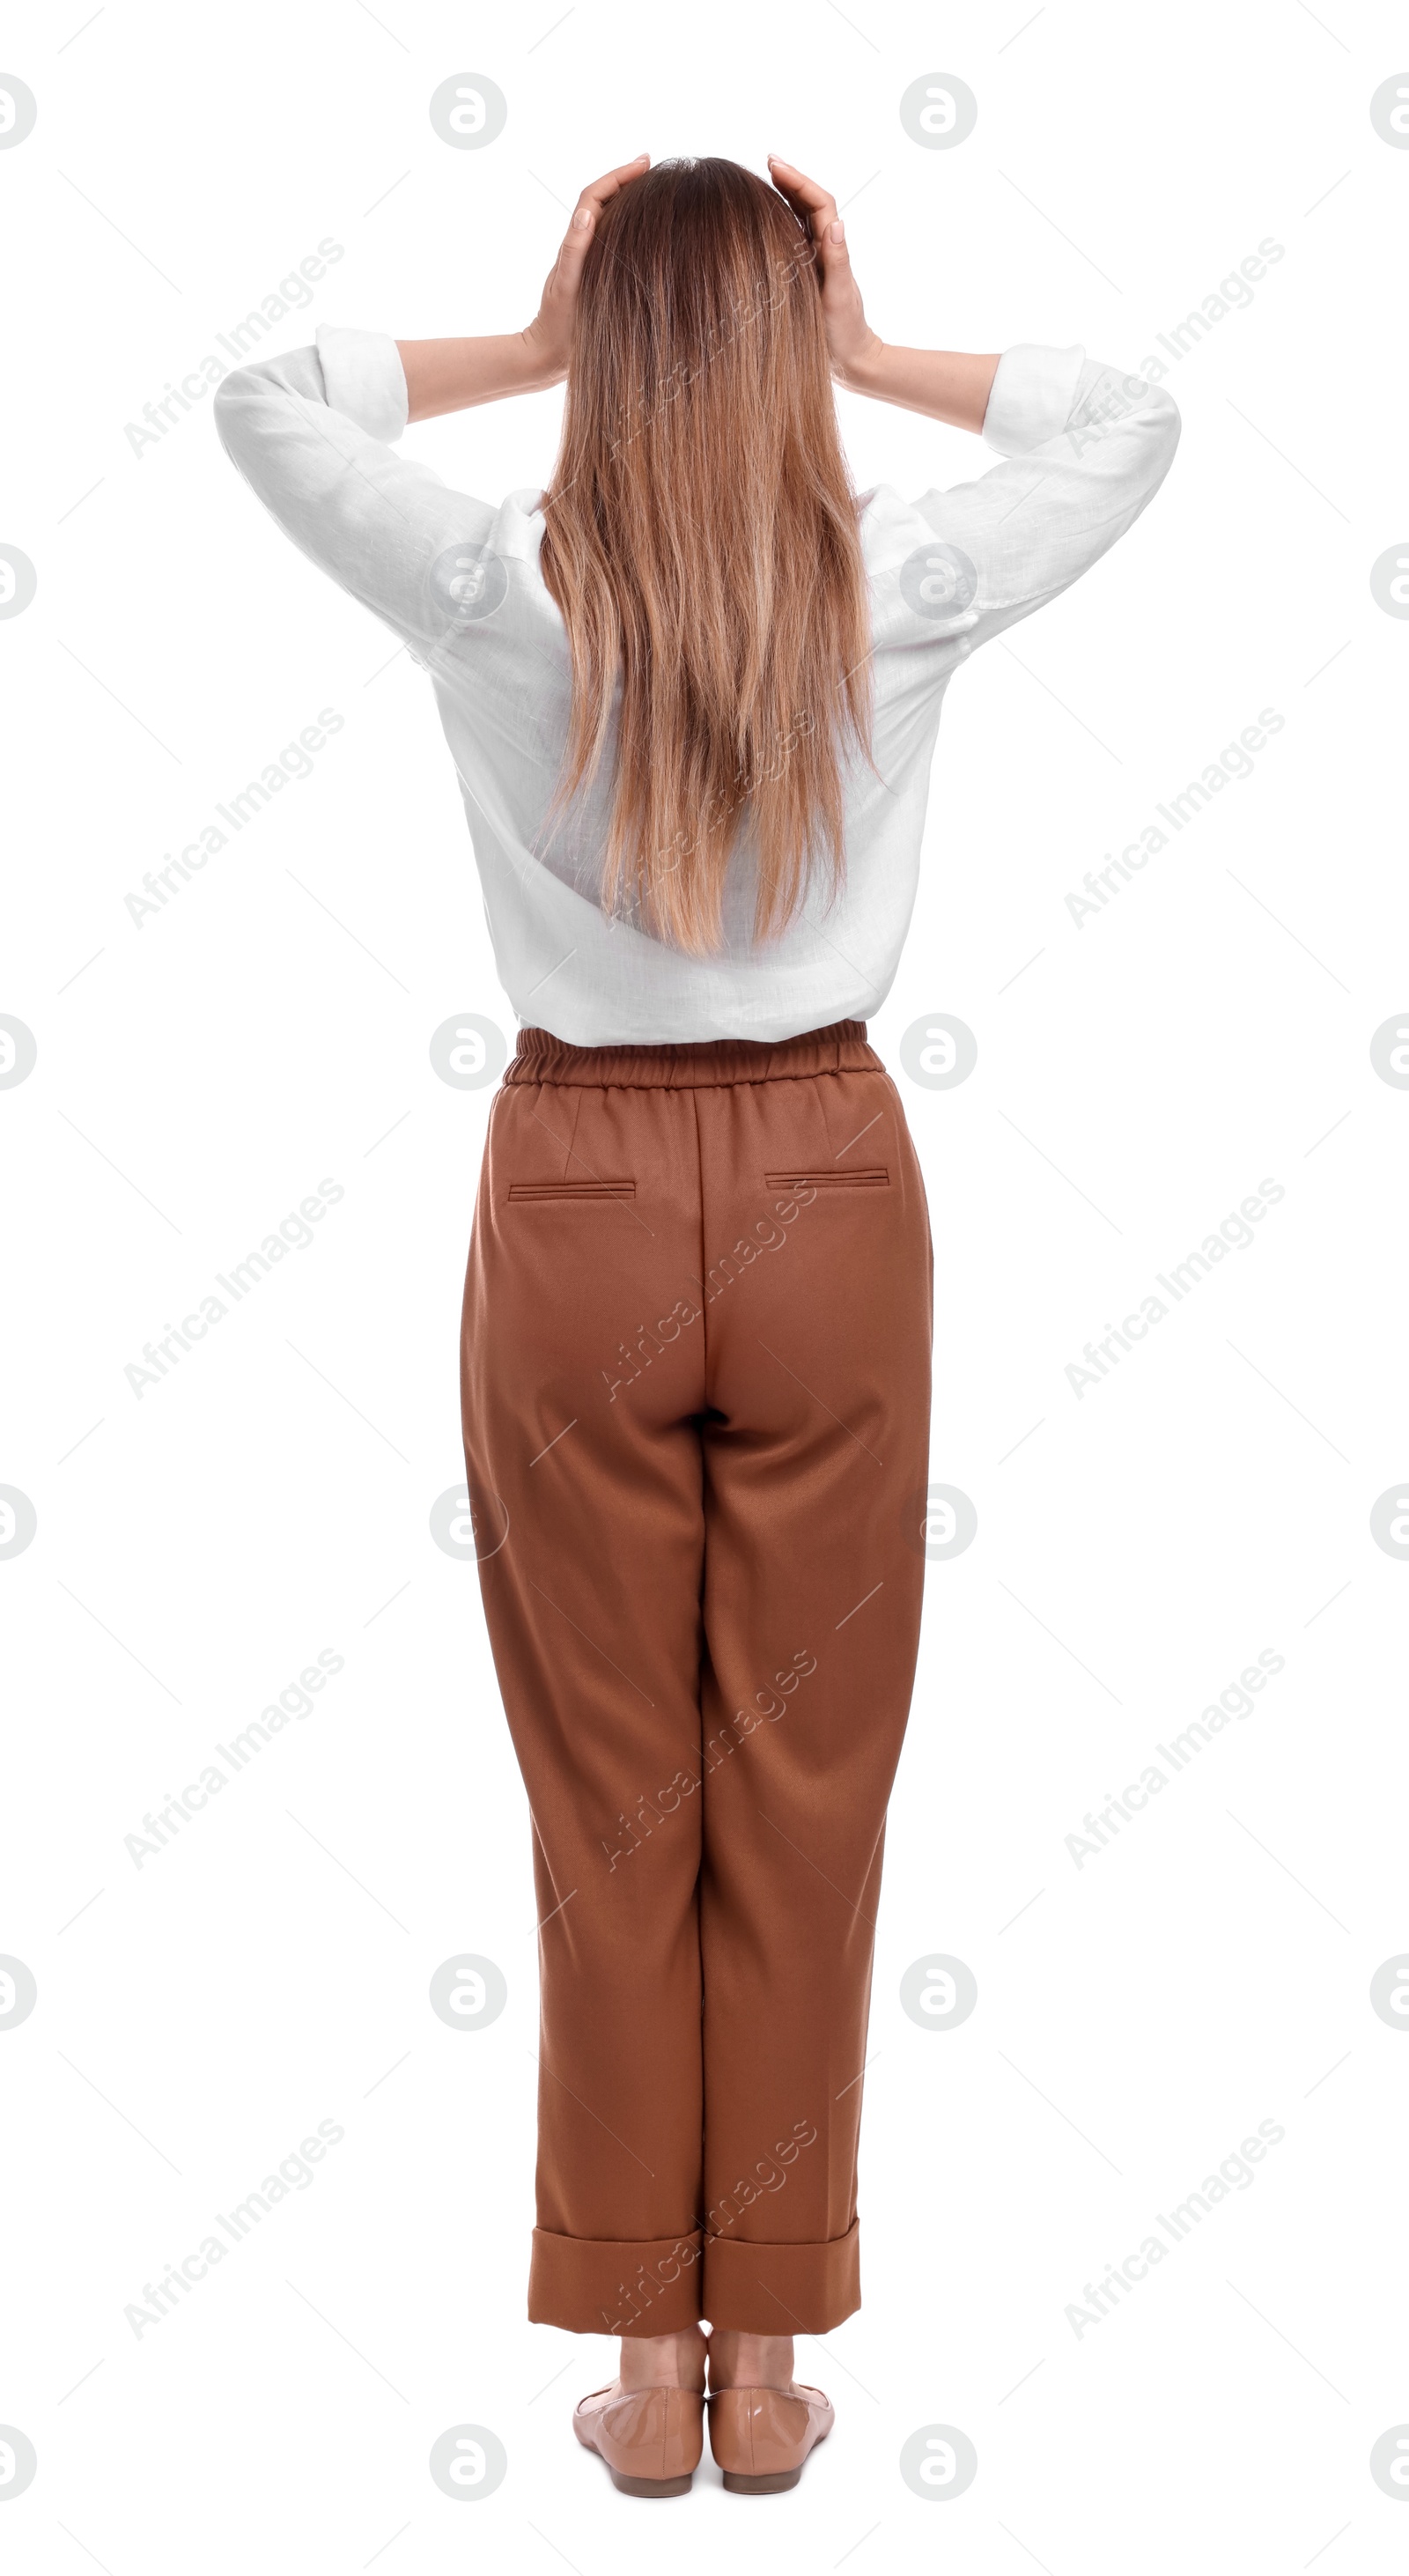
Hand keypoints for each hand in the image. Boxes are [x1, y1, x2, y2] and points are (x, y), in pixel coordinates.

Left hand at [522, 155, 650, 383]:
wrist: (549, 357)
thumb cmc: (558, 325)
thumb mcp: (567, 285)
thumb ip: (574, 248)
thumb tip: (588, 211)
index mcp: (577, 242)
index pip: (597, 194)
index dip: (619, 174)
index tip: (645, 161)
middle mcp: (585, 246)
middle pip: (606, 200)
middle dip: (629, 180)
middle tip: (657, 169)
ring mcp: (592, 261)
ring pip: (613, 221)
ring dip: (632, 202)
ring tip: (659, 192)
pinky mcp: (599, 277)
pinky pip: (619, 244)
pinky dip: (635, 230)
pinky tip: (653, 235)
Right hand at [767, 157, 881, 386]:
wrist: (852, 358)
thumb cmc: (845, 332)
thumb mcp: (840, 297)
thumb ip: (837, 261)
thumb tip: (835, 224)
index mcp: (831, 248)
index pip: (817, 202)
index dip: (797, 180)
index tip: (774, 164)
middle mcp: (823, 248)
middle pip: (808, 202)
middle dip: (789, 178)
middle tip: (767, 160)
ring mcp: (815, 259)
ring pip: (800, 216)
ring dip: (784, 194)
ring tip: (763, 177)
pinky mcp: (806, 272)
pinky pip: (793, 237)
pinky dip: (780, 220)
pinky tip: (762, 216)